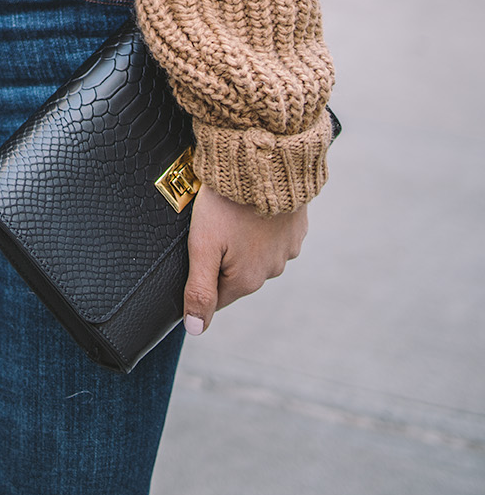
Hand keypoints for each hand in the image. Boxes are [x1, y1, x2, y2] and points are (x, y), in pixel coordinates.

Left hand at [183, 184, 307, 334]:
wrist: (264, 164)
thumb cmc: (227, 205)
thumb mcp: (203, 246)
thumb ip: (199, 289)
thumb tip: (196, 329)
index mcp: (247, 280)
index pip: (217, 297)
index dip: (202, 276)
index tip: (196, 252)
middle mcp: (272, 270)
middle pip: (237, 275)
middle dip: (222, 257)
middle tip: (212, 226)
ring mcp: (289, 249)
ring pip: (256, 255)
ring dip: (244, 241)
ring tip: (232, 214)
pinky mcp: (298, 228)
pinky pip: (274, 235)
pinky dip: (262, 226)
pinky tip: (252, 208)